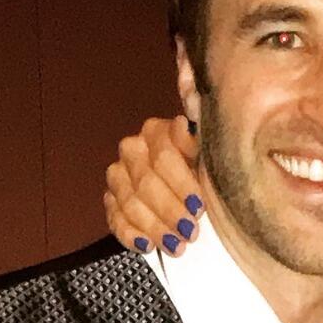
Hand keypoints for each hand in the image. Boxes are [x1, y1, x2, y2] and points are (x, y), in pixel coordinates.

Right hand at [105, 116, 203, 254]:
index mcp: (157, 132)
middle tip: (191, 232)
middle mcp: (133, 150)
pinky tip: (149, 246)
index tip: (200, 206)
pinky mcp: (111, 202)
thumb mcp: (210, 151)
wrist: (193, 194)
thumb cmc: (204, 172)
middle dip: (170, 210)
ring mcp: (119, 177)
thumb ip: (199, 125)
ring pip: (130, 203)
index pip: (164, 155)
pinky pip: (115, 221)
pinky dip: (132, 236)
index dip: (182, 183)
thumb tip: (188, 77)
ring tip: (178, 246)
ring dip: (155, 227)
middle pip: (146, 182)